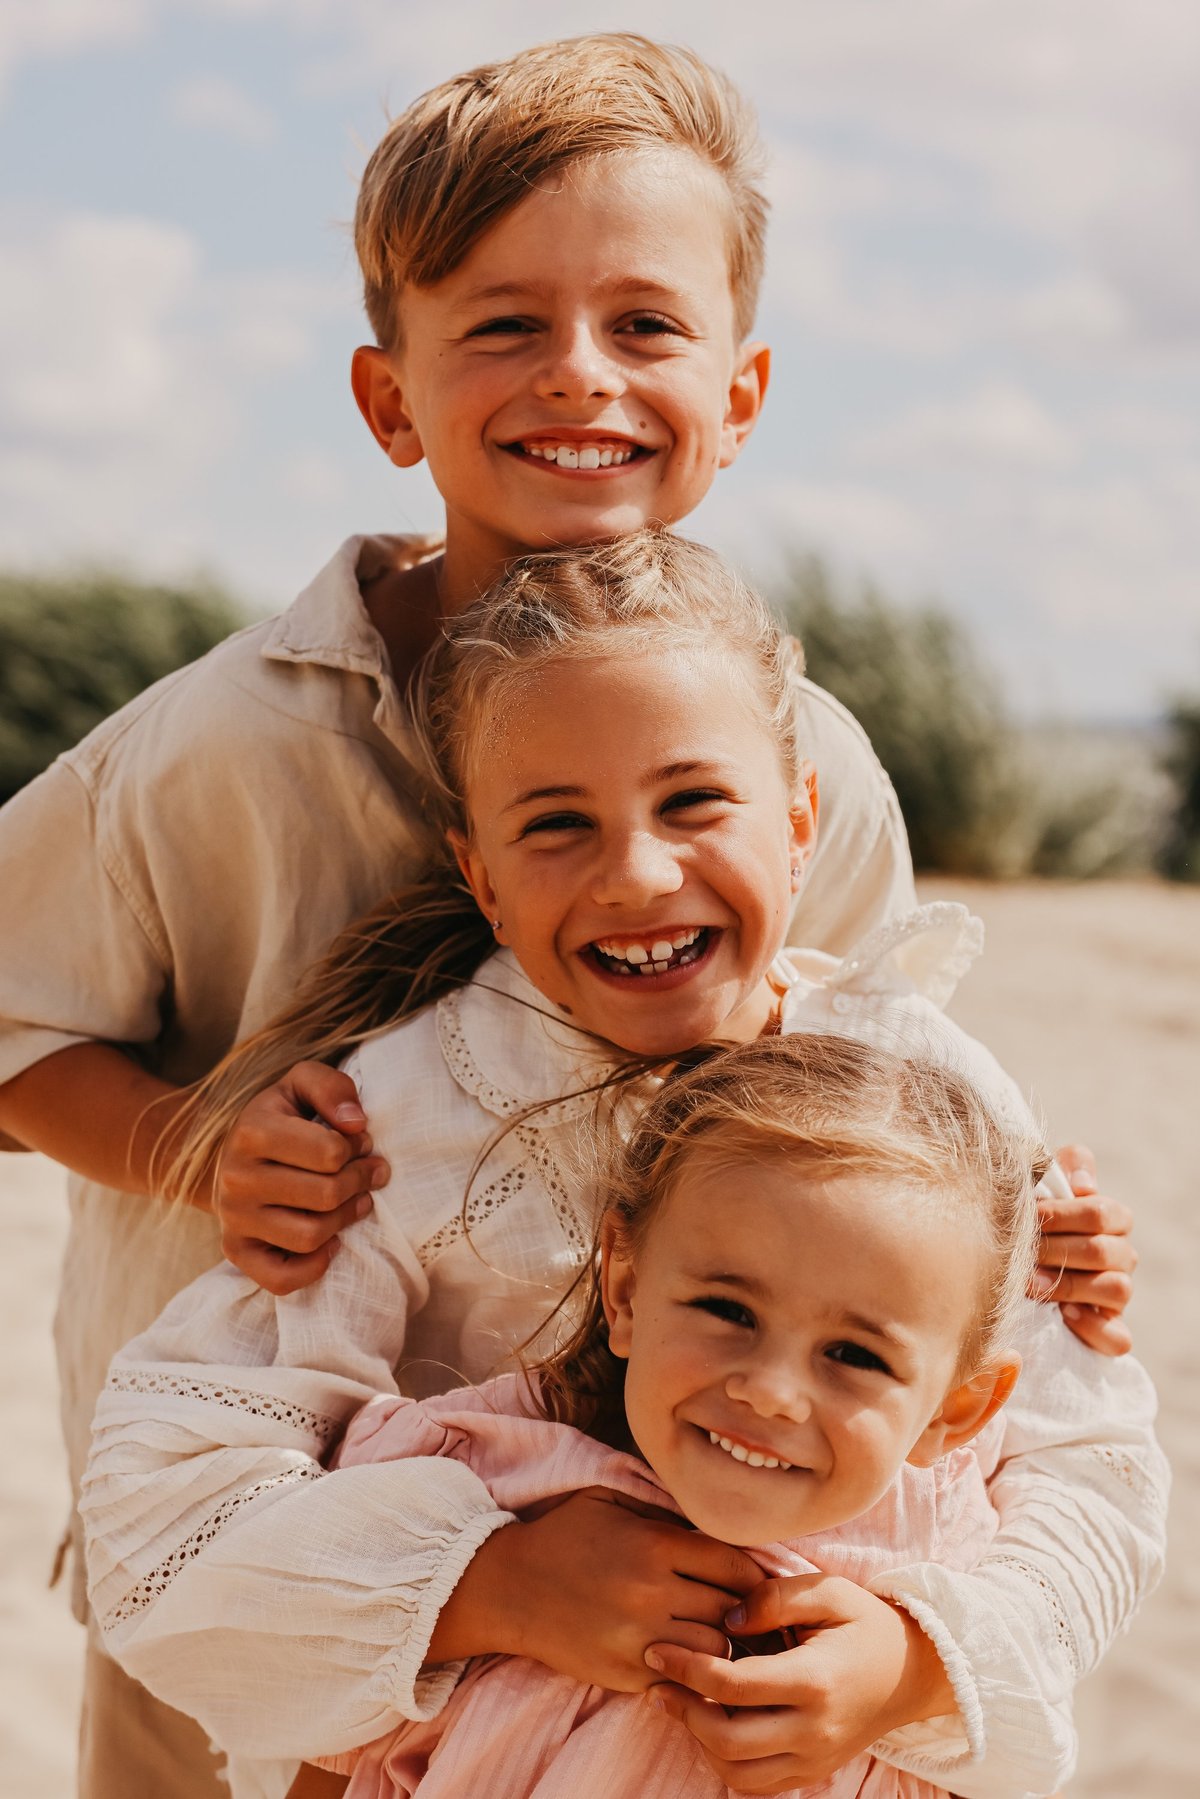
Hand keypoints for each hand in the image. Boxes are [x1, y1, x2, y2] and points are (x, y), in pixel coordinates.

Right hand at [215, 1061, 388, 1293]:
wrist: (229, 1154)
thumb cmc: (279, 1119)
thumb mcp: (301, 1084)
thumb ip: (331, 1088)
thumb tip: (356, 1123)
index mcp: (252, 1131)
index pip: (331, 1152)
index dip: (359, 1149)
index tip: (362, 1144)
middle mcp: (236, 1178)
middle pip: (326, 1195)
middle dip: (359, 1183)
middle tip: (370, 1174)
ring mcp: (233, 1219)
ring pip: (311, 1236)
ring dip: (344, 1220)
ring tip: (355, 1202)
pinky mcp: (235, 1251)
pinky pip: (282, 1279)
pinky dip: (314, 1266)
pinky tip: (329, 1241)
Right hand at [428, 1488, 760, 1691]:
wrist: (507, 1587)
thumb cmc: (563, 1536)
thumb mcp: (610, 1502)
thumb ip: (663, 1511)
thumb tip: (715, 1524)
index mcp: (654, 1544)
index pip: (734, 1563)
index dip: (751, 1572)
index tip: (752, 1577)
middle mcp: (651, 1592)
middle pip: (730, 1609)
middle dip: (740, 1608)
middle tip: (740, 1607)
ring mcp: (639, 1638)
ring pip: (714, 1649)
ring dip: (718, 1640)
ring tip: (709, 1629)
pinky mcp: (625, 1673)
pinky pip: (681, 1677)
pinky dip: (689, 1668)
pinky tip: (682, 1653)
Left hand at [647, 1573, 953, 1793]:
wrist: (913, 1672)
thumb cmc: (865, 1623)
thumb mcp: (828, 1590)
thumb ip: (774, 1598)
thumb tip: (727, 1621)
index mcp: (814, 1680)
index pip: (732, 1685)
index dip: (686, 1668)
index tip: (655, 1651)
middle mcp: (814, 1730)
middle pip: (727, 1739)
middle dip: (682, 1711)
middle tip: (657, 1682)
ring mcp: (815, 1758)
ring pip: (738, 1773)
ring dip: (699, 1743)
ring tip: (680, 1704)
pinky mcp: (814, 1772)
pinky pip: (758, 1785)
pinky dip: (726, 1762)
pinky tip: (712, 1726)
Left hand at [1032, 1145, 1135, 1355]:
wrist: (1009, 1265)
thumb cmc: (1029, 1219)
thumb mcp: (1042, 1183)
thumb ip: (1065, 1165)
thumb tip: (1083, 1186)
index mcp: (1109, 1219)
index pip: (1101, 1212)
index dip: (1063, 1214)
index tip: (1029, 1216)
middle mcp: (1119, 1256)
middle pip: (1105, 1251)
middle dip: (1058, 1250)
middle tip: (1025, 1254)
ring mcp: (1116, 1295)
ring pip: (1118, 1289)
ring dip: (1071, 1285)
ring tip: (1034, 1285)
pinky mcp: (1108, 1331)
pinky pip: (1119, 1337)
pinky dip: (1094, 1328)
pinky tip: (1065, 1315)